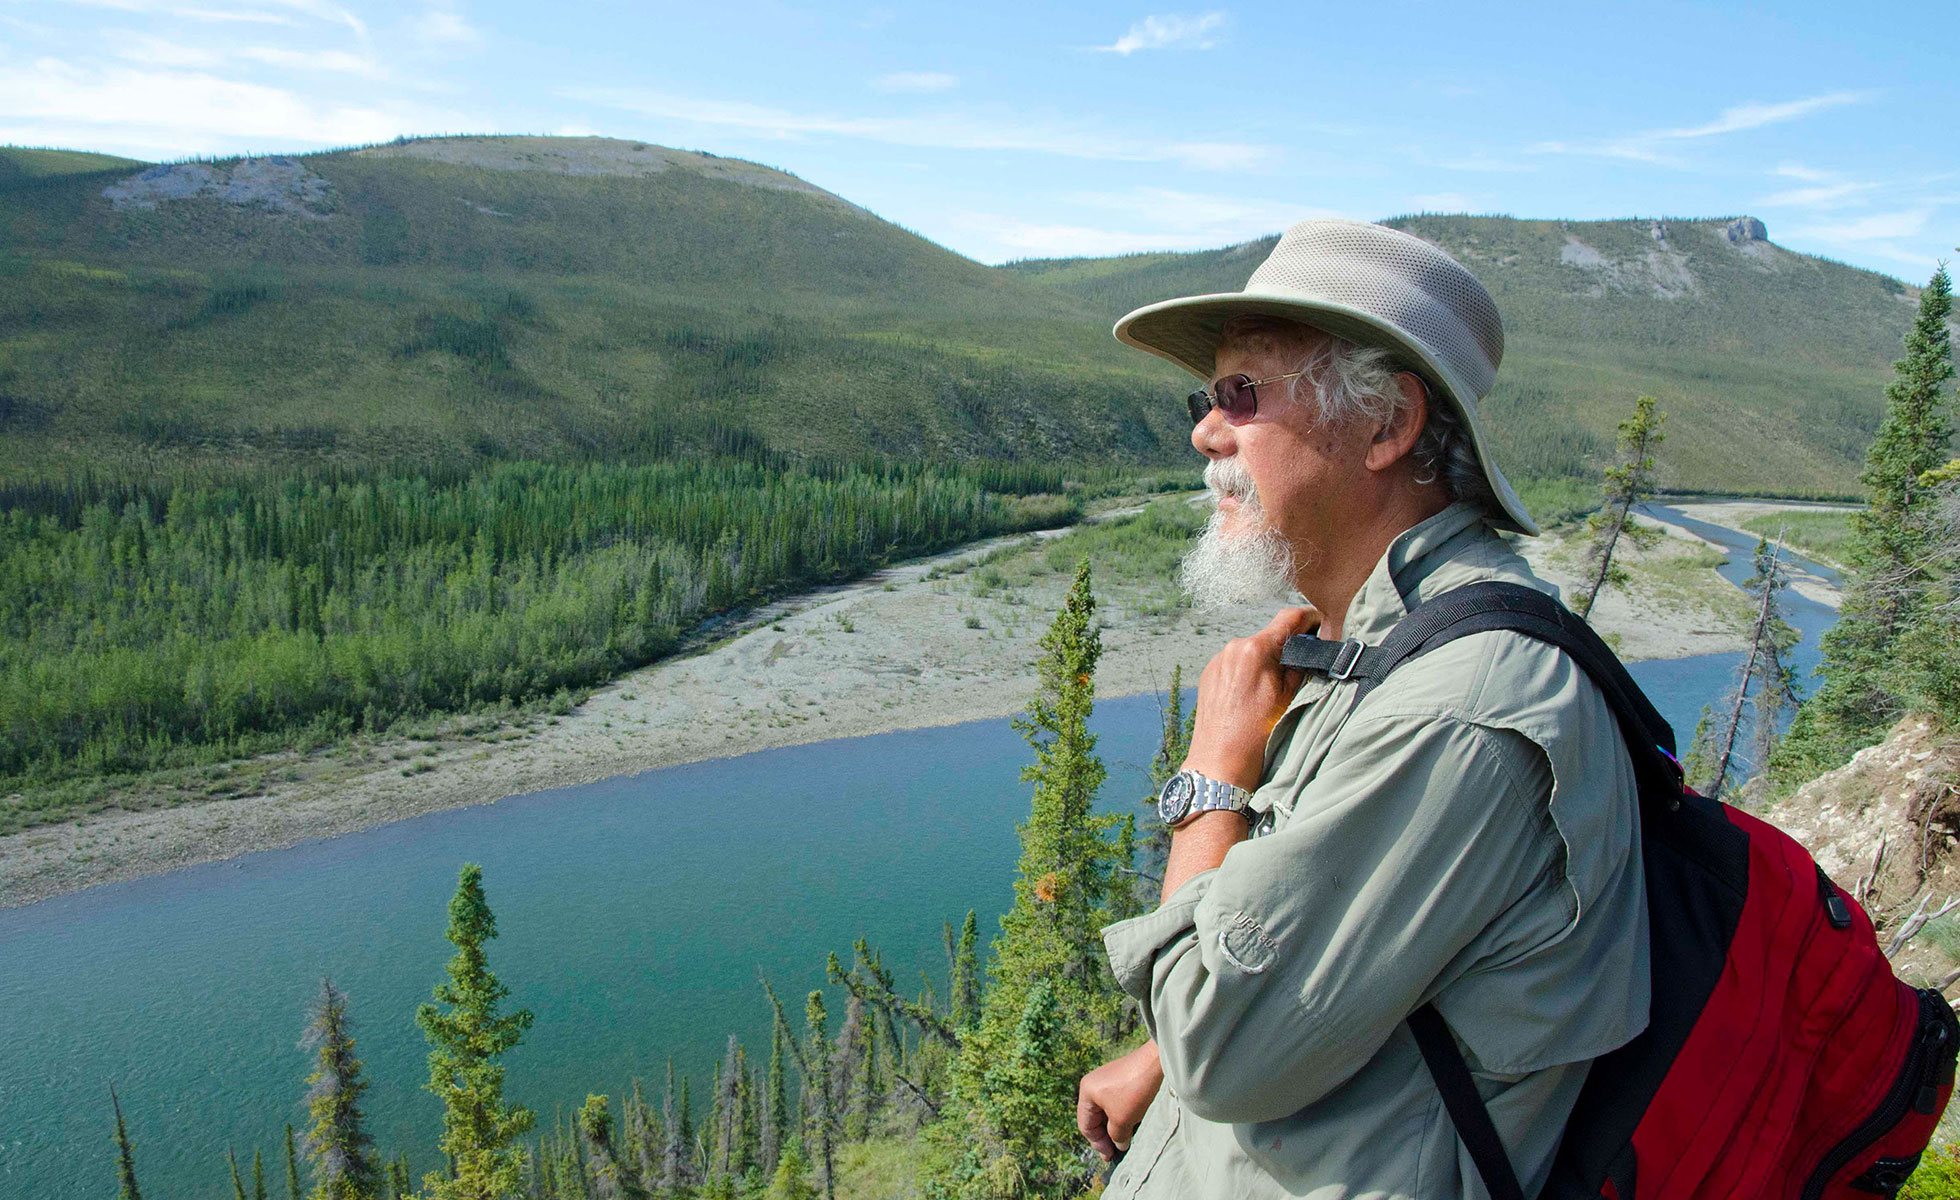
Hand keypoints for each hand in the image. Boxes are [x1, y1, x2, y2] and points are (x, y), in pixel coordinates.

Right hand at [1078, 1040, 1164, 1161]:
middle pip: (1095, 1118)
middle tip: (1117, 1151)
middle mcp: (1092, 1084)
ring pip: (1106, 1110)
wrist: (1154, 1062)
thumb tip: (1119, 1144)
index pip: (1086, 1125)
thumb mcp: (1122, 1120)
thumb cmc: (1133, 1092)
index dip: (1097, 1143)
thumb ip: (1117, 1136)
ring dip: (1114, 1126)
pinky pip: (1115, 1102)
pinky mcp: (1120, 1078)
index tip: (1110, 1156)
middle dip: (1105, 1135)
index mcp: (1086, 1092)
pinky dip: (1120, 1114)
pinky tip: (1131, 1123)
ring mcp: (1106, 1080)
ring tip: (1125, 1139)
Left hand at [1183, 607, 1320, 790]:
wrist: (1220, 762)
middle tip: (1300, 666)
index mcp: (1255, 650)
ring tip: (1273, 687)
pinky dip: (1247, 671)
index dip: (1310, 618)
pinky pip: (1234, 663)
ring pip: (1251, 650)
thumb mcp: (1289, 698)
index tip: (1319, 623)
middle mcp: (1233, 648)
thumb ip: (1299, 666)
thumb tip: (1307, 650)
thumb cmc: (1256, 735)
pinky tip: (1252, 694)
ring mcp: (1218, 660)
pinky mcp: (1209, 674)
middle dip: (1286, 647)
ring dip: (1265, 660)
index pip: (1289, 618)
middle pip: (1269, 635)